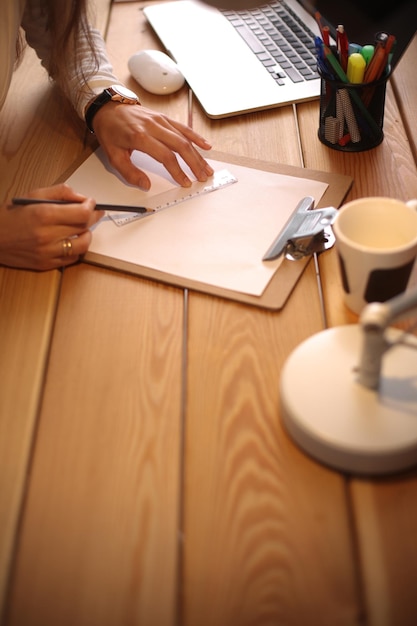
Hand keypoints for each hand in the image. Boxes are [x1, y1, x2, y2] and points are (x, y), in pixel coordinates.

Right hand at [0, 184, 103, 270]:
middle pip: (84, 228)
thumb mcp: (33, 196)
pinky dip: (76, 249)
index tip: (91, 203)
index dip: (91, 207)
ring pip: (82, 246)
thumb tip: (82, 198)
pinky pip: (72, 259)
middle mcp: (47, 235)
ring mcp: (47, 252)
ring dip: (87, 236)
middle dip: (93, 218)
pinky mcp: (46, 264)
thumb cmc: (11, 215)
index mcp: (44, 214)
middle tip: (94, 213)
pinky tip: (71, 241)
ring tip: (82, 229)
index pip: (82, 213)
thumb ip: (60, 193)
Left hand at [92, 102, 214, 189]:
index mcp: (140, 137)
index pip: (165, 156)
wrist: (108, 108)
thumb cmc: (110, 131)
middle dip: (194, 164)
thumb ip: (130, 173)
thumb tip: (145, 185)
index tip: (185, 182)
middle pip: (180, 146)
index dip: (177, 171)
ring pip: (184, 138)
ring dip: (198, 154)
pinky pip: (183, 127)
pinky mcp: (163, 117)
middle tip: (202, 177)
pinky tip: (206, 146)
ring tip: (206, 168)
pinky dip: (196, 137)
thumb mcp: (113, 156)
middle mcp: (153, 127)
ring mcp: (160, 120)